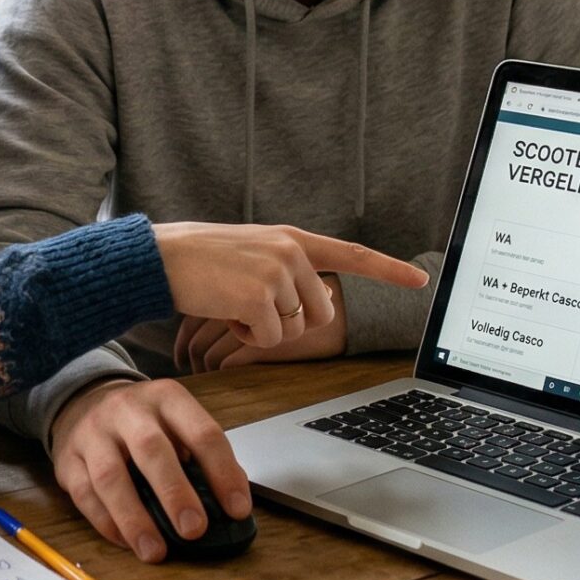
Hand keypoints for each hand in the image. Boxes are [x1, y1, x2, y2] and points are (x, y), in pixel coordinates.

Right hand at [47, 378, 249, 563]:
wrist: (84, 401)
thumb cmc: (141, 421)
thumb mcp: (176, 422)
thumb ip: (201, 457)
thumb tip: (231, 504)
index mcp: (166, 398)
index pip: (202, 432)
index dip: (223, 472)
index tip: (237, 509)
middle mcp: (128, 410)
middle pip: (152, 449)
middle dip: (175, 493)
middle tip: (194, 529)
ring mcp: (93, 434)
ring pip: (111, 476)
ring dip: (135, 518)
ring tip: (156, 551)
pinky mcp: (67, 460)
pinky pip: (85, 495)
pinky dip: (107, 523)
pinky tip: (127, 542)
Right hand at [150, 223, 424, 353]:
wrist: (159, 259)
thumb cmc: (199, 262)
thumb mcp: (251, 254)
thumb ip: (286, 270)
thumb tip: (316, 306)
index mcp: (292, 239)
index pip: (351, 254)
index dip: (388, 270)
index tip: (420, 281)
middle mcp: (291, 251)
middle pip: (321, 314)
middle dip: (291, 323)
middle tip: (251, 307)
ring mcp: (277, 272)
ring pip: (295, 330)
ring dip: (264, 330)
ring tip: (232, 302)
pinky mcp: (259, 296)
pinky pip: (271, 339)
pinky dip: (247, 337)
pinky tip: (224, 312)